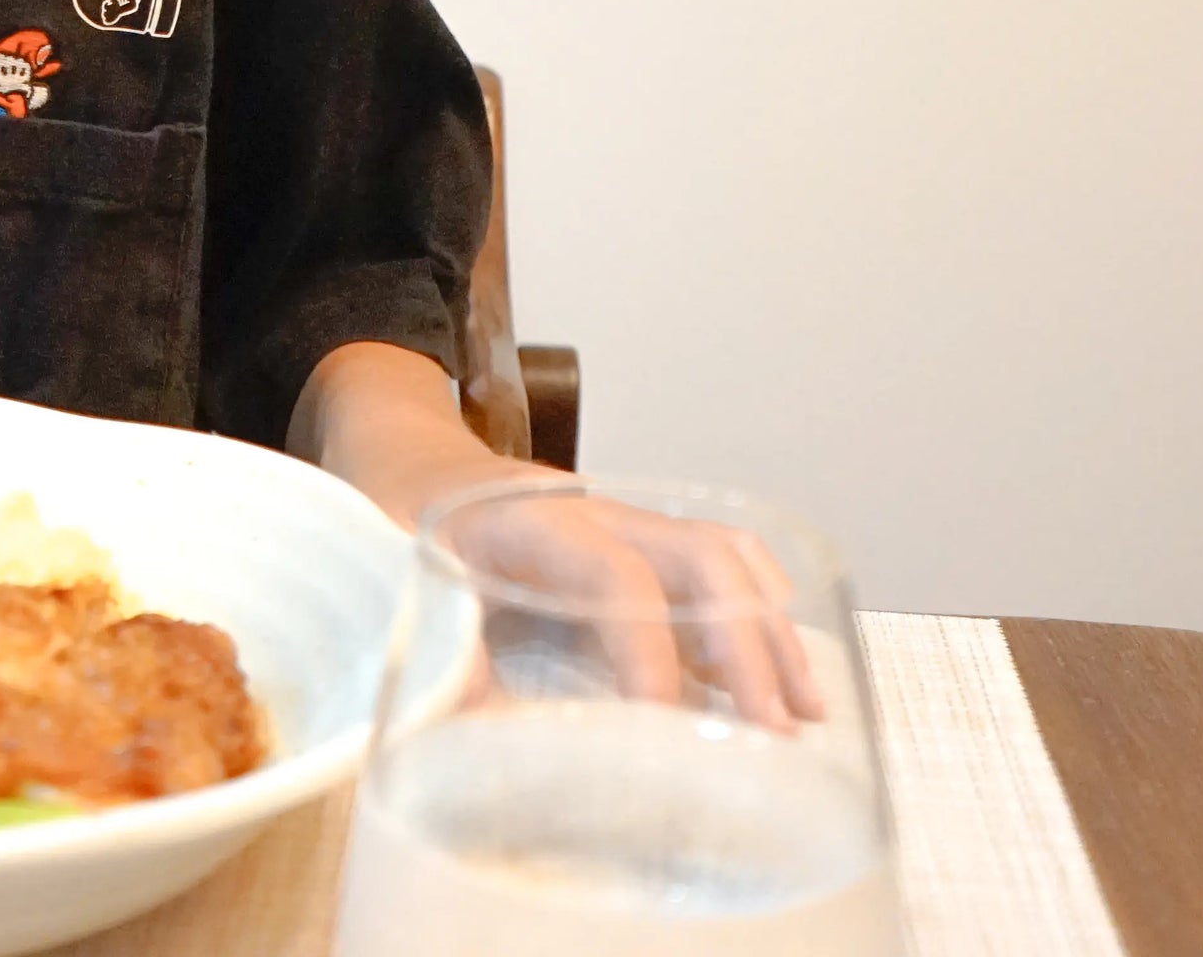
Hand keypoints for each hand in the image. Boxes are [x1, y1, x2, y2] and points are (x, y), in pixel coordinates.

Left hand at [293, 341, 823, 731]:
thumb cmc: (398, 522)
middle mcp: (595, 514)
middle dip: (744, 640)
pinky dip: (759, 614)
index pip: (614, 574)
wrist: (405, 460)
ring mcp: (626, 523)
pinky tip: (783, 678)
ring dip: (768, 629)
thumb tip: (470, 743)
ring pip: (722, 556)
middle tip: (773, 728)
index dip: (647, 648)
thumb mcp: (398, 580)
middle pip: (697, 558)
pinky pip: (716, 565)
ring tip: (805, 712)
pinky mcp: (639, 546)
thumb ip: (440, 655)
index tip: (666, 724)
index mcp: (531, 522)